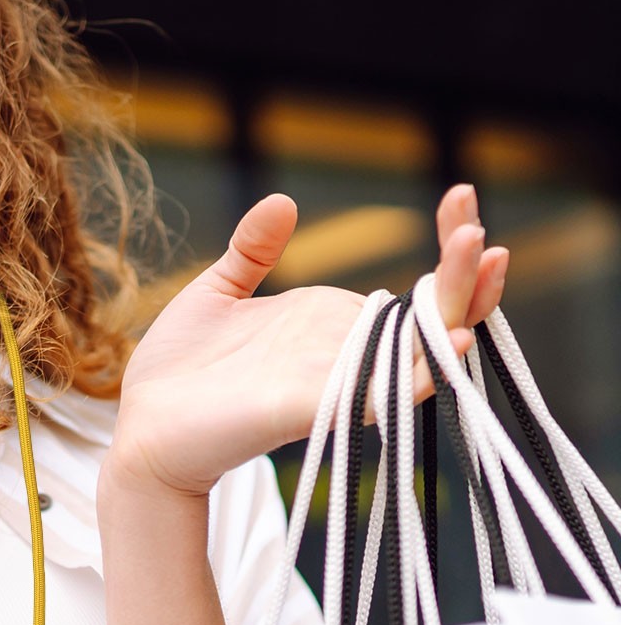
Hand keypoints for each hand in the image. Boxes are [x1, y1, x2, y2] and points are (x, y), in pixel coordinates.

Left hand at [109, 184, 508, 498]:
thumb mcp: (216, 293)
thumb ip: (253, 251)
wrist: (140, 428)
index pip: (409, 288)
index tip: (461, 196)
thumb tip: (283, 201)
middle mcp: (340, 353)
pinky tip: (454, 340)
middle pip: (429, 315)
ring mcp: (329, 382)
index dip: (445, 245)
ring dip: (457, 307)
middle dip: (465, 272)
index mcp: (327, 323)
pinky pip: (378, 394)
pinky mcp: (307, 409)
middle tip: (480, 225)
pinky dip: (419, 372)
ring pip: (418, 350)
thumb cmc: (176, 371)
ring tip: (484, 254)